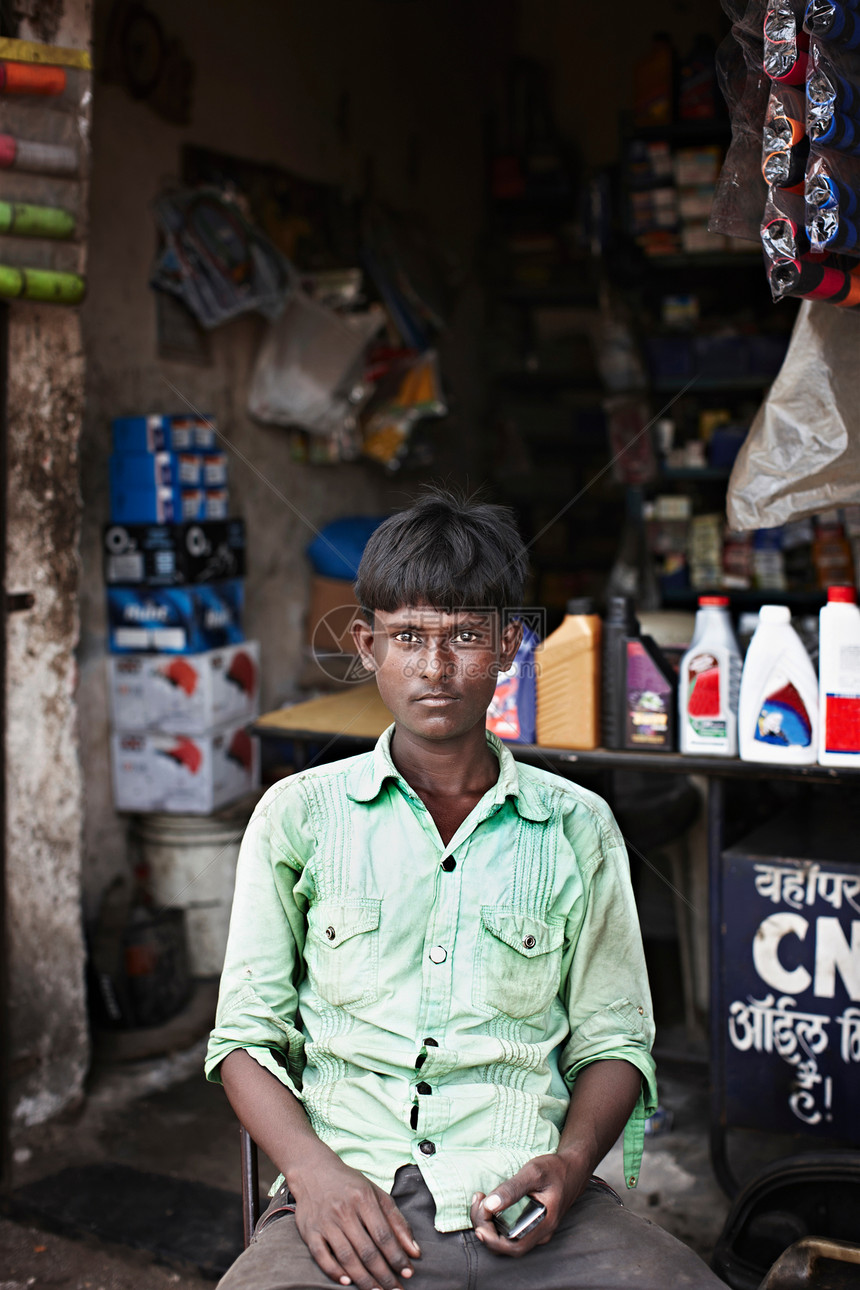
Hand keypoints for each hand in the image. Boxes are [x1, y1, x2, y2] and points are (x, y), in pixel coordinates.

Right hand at [287, 1154, 420, 1288]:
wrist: (313, 1170)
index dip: (397, 1257)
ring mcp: (325, 1222)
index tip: (408, 1273)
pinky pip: (321, 1256)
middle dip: (384, 1274)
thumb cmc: (350, 1184)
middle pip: (367, 1250)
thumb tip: (415, 1252)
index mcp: (363, 1199)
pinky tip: (347, 1282)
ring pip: (346, 1257)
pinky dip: (334, 1272)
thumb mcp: (376, 1194)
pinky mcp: (310, 1231)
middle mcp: (344, 1210)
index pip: (384, 1235)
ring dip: (364, 1279)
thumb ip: (397, 1221)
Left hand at [469, 1152, 589, 1258]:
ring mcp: (536, 1230)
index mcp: (544, 1225)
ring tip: (480, 1200)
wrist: (573, 1169)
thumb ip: (512, 1189)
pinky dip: (494, 1220)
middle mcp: (540, 1233)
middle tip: (478, 1202)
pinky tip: (488, 1203)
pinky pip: (509, 1230)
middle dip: (486, 1228)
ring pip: (506, 1239)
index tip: (479, 1224)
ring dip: (488, 1224)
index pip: (514, 1247)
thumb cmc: (555, 1170)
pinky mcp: (530, 1223)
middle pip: (506, 1245)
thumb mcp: (533, 1172)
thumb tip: (489, 1205)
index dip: (493, 1241)